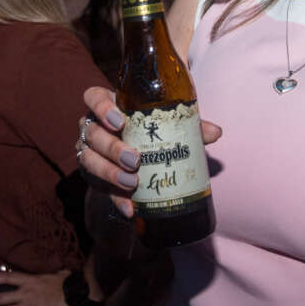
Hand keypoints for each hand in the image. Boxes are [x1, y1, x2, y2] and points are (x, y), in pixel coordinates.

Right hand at [79, 87, 222, 217]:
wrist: (135, 158)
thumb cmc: (152, 130)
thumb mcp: (168, 124)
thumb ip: (189, 125)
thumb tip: (216, 132)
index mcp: (108, 106)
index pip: (93, 97)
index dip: (102, 108)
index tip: (120, 121)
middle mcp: (93, 127)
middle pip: (92, 133)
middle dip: (112, 148)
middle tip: (134, 159)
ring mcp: (89, 152)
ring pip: (88, 160)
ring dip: (109, 172)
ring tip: (132, 182)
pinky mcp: (93, 177)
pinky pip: (99, 188)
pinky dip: (116, 199)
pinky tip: (130, 207)